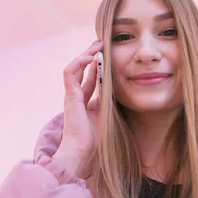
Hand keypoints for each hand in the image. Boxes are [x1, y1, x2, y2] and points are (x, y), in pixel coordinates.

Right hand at [53, 40, 102, 177]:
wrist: (82, 154)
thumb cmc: (96, 142)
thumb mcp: (109, 117)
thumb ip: (114, 105)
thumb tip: (128, 94)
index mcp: (86, 102)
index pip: (92, 78)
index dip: (99, 66)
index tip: (109, 55)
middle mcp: (77, 97)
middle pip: (82, 70)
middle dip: (91, 55)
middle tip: (102, 43)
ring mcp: (71, 95)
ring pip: (75, 67)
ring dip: (85, 54)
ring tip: (96, 45)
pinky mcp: (69, 96)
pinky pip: (70, 73)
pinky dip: (79, 62)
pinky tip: (90, 57)